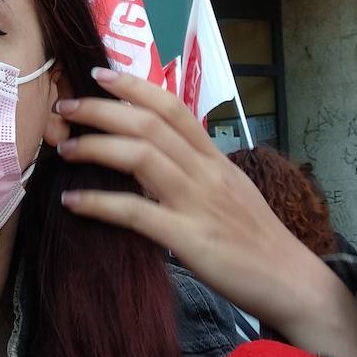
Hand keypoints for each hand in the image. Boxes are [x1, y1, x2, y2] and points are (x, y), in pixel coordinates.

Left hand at [54, 67, 356, 356]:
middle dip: (101, 110)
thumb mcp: (229, 191)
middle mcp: (205, 172)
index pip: (173, 107)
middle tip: (65, 108)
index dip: (134, 86)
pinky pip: (136, 212)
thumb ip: (195, 170)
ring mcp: (197, 203)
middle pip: (149, 123)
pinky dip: (99, 204)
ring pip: (140, 156)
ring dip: (95, 147)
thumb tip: (153, 156)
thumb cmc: (256, 239)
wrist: (291, 281)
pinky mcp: (189, 238)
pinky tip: (72, 203)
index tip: (100, 75)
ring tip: (65, 148)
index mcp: (214, 158)